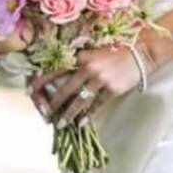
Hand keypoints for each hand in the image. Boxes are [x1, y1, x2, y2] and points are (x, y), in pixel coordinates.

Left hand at [28, 44, 146, 128]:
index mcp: (82, 57)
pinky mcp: (112, 90)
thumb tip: (63, 74)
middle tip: (46, 113)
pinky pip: (96, 106)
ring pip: (80, 101)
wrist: (141, 52)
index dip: (42, 81)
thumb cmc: (118, 49)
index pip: (57, 70)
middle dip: (54, 103)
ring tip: (61, 123)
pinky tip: (81, 122)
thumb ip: (80, 61)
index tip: (31, 90)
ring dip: (69, 114)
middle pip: (65, 89)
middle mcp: (89, 69)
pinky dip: (88, 115)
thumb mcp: (95, 51)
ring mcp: (101, 80)